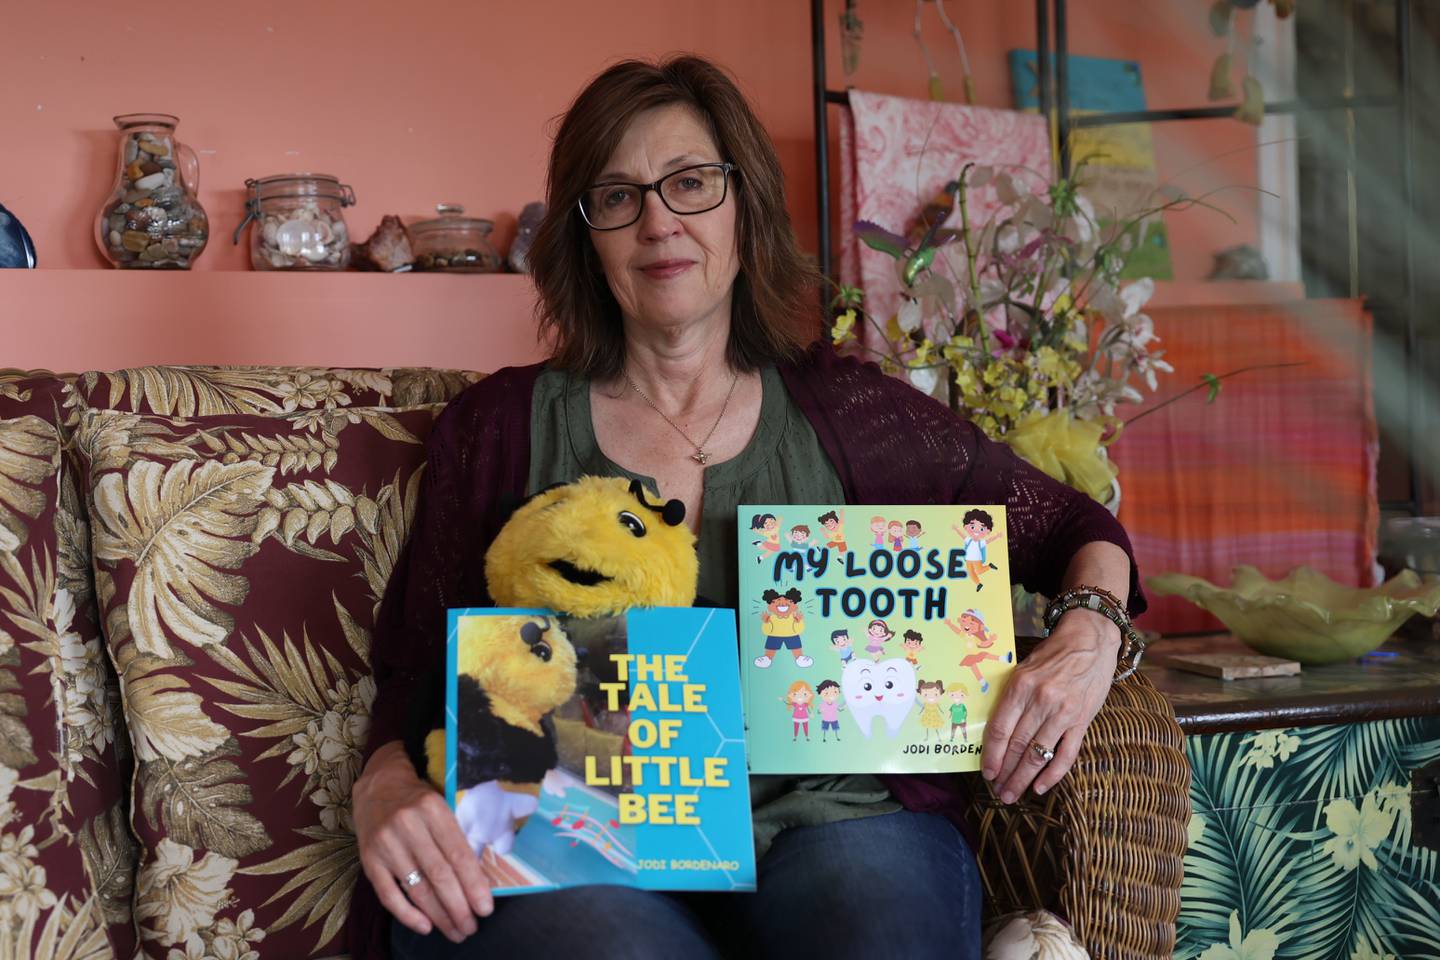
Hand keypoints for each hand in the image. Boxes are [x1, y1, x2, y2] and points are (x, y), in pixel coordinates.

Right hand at [354, 741, 493, 942]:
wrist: (377, 784)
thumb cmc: (417, 799)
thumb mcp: (441, 806)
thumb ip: (455, 837)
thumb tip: (478, 881)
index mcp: (434, 810)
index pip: (458, 855)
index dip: (474, 885)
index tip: (486, 908)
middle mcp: (409, 826)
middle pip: (439, 876)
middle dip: (459, 907)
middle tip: (471, 928)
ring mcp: (386, 844)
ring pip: (417, 888)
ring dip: (438, 916)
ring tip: (455, 931)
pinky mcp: (369, 859)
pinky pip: (388, 894)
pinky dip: (407, 915)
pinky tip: (425, 927)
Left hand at [981, 609, 1119, 803]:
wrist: (1090, 641)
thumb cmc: (1053, 654)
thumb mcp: (1024, 668)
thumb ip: (1011, 696)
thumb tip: (995, 730)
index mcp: (1021, 686)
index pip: (1001, 728)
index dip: (992, 755)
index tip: (987, 772)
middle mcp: (1041, 701)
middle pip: (1017, 746)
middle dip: (1005, 773)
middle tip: (998, 791)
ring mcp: (1063, 713)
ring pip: (1038, 754)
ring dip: (1023, 778)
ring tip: (1012, 794)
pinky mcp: (1082, 721)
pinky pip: (1066, 754)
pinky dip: (1053, 774)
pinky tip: (1040, 787)